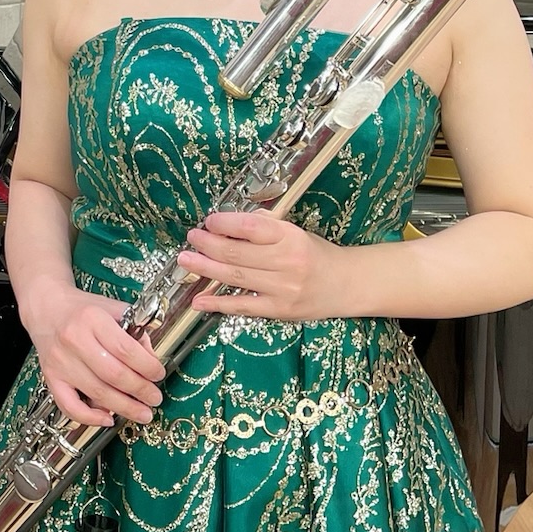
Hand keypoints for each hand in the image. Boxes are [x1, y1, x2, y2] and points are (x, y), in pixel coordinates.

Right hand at [20, 283, 164, 428]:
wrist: (46, 307)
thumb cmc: (81, 309)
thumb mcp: (112, 309)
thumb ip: (135, 331)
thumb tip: (151, 360)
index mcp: (93, 319)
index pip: (126, 349)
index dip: (147, 366)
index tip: (158, 374)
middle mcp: (74, 340)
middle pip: (114, 374)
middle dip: (140, 391)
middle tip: (154, 398)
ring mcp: (61, 361)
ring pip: (97, 392)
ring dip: (124, 407)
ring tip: (142, 412)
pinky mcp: (51, 377)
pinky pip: (69, 405)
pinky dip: (90, 417)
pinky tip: (107, 418)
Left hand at [178, 211, 342, 321]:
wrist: (346, 285)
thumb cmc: (316, 254)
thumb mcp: (295, 232)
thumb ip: (265, 226)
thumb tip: (230, 222)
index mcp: (291, 237)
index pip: (251, 227)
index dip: (225, 224)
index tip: (208, 221)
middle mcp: (287, 262)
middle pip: (237, 253)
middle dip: (208, 245)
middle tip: (191, 239)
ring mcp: (283, 288)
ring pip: (236, 277)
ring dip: (206, 269)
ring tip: (186, 261)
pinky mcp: (279, 310)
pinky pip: (243, 306)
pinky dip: (218, 302)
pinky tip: (199, 299)